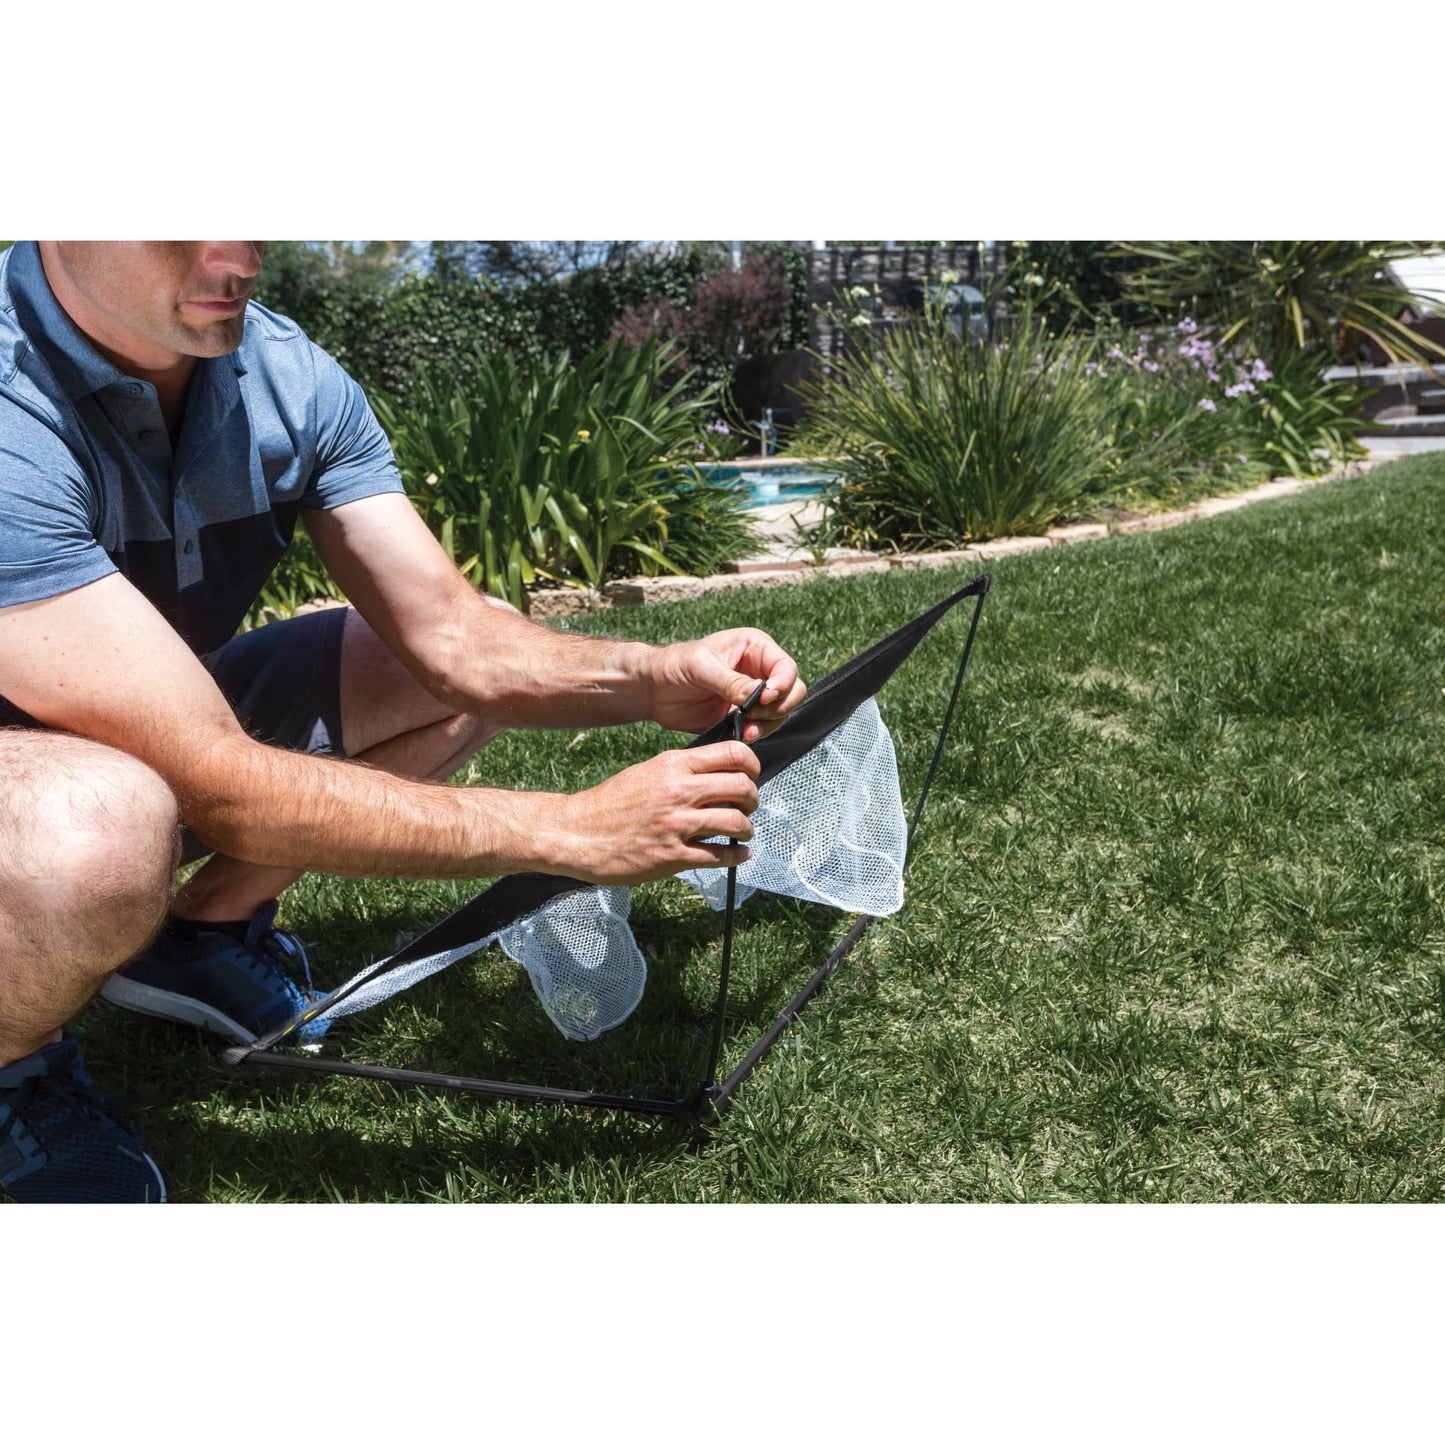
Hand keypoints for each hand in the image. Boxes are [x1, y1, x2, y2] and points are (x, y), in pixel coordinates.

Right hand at [549, 741, 760, 883]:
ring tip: (742, 832)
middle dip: (753, 799)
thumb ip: (683, 771)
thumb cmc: (611, 803)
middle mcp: (678, 791)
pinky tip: (738, 854)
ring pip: (736, 822)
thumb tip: (720, 773)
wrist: (576, 833)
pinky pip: (720, 855)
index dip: (752, 765)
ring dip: (747, 829)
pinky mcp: (672, 856)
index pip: (732, 753)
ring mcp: (676, 825)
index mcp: (672, 765)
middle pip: (741, 787)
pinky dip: (737, 856)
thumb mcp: (648, 772)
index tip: (752, 775)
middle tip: (748, 806)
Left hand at [645, 628, 806, 741]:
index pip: (785, 666)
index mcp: (754, 648)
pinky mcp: (745, 716)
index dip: (781, 684)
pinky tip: (741, 734)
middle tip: (755, 714)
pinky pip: (764, 727)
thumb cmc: (674, 666)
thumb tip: (757, 694)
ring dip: (768, 724)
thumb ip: (730, 681)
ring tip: (746, 729)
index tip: (764, 697)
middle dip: (779, 706)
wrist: (654, 689)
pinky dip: (757, 734)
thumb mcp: (701, 666)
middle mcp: (759, 671)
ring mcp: (754, 695)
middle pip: (792, 691)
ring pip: (781, 713)